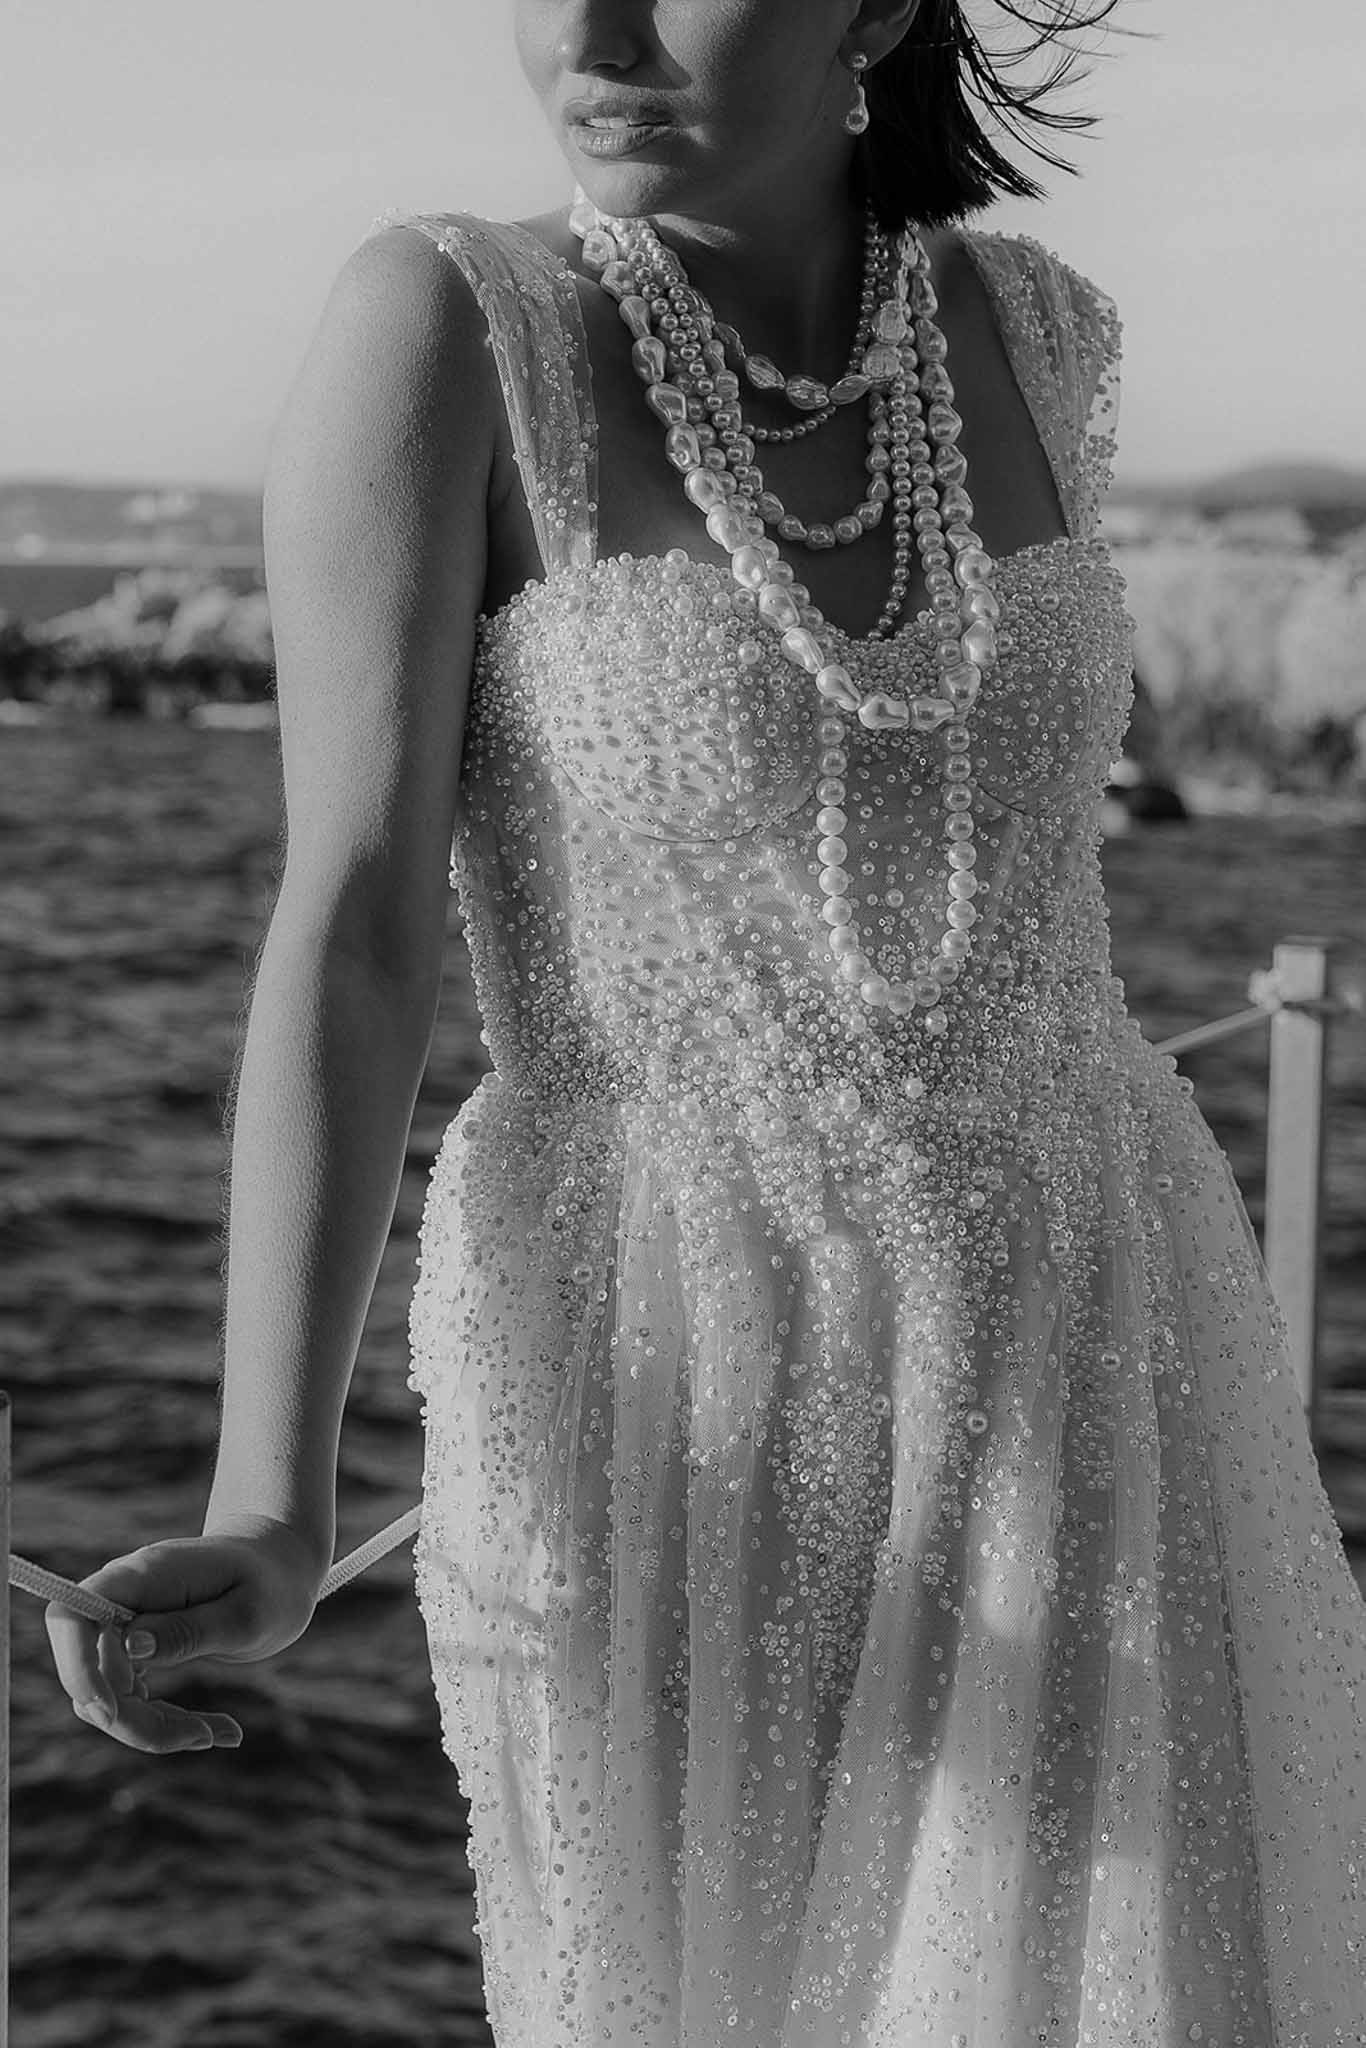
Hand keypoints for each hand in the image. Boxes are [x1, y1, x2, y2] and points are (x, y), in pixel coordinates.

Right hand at [44, 1516, 326, 1753]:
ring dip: (153, 1728)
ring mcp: (126, 1624)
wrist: (279, 1567)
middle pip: (86, 1672)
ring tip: (222, 1733)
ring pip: (105, 1697)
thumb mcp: (247, 1614)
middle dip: (130, 1719)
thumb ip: (190, 1629)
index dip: (76, 1666)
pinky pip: (127, 1700)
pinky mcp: (135, 1649)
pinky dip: (163, 1723)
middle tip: (204, 1736)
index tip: (113, 1709)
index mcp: (145, 1575)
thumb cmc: (271, 1584)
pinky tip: (216, 1730)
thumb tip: (129, 1646)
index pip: (70, 1615)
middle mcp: (124, 1598)